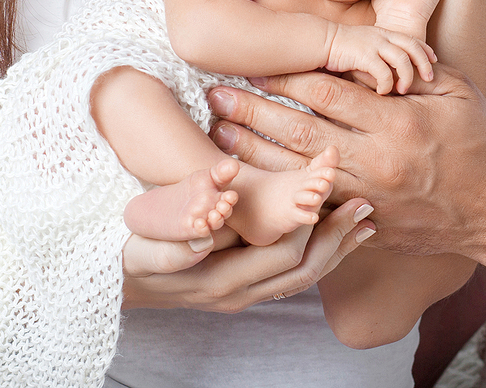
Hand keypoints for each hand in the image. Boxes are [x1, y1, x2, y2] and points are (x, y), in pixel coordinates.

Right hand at [121, 196, 376, 311]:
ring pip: (304, 276)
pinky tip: (336, 236)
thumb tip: (203, 240)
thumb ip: (172, 248)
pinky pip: (293, 275)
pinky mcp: (246, 288)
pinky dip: (320, 254)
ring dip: (336, 248)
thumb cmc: (131, 255)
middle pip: (305, 269)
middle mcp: (240, 294)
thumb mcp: (143, 249)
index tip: (329, 189)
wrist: (120, 282)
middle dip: (337, 237)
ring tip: (365, 222)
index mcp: (221, 281)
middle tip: (366, 206)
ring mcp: (245, 295)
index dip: (310, 223)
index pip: (283, 253)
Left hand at [208, 66, 485, 259]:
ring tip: (219, 136)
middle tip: (215, 95)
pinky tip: (252, 182)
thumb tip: (365, 49)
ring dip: (255, 154)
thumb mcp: (455, 90)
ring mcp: (369, 196)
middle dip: (253, 113)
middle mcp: (377, 161)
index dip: (285, 78)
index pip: (327, 94)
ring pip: (298, 174)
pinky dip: (280, 193)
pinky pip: (315, 209)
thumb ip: (407, 69)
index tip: (254, 63)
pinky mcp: (367, 222)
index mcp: (397, 122)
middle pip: (300, 133)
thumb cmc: (480, 142)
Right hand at [326, 22, 435, 94]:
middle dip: (424, 63)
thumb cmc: (339, 49)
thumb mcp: (364, 47)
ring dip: (407, 76)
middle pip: (413, 47)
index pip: (412, 39)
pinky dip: (387, 84)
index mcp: (384, 33)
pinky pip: (383, 72)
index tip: (434, 62)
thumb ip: (379, 55)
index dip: (426, 50)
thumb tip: (391, 73)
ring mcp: (373, 44)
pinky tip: (382, 92)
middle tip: (429, 79)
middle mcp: (382, 36)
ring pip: (402, 59)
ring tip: (403, 90)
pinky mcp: (363, 55)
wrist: (317, 41)